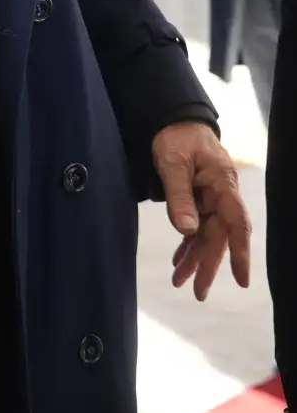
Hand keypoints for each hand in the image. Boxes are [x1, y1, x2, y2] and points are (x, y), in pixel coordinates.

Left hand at [152, 122, 250, 300]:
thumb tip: (186, 230)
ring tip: (181, 281)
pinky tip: (179, 261)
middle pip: (218, 235)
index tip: (241, 279)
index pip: (236, 223)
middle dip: (209, 265)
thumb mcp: (172, 162)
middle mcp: (220, 195)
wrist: (172, 120)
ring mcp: (209, 198)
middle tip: (198, 292)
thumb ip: (179, 195)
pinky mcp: (197, 198)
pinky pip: (196, 226)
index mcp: (222, 184)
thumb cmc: (176, 136)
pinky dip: (188, 243)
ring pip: (206, 234)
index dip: (240, 252)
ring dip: (195, 258)